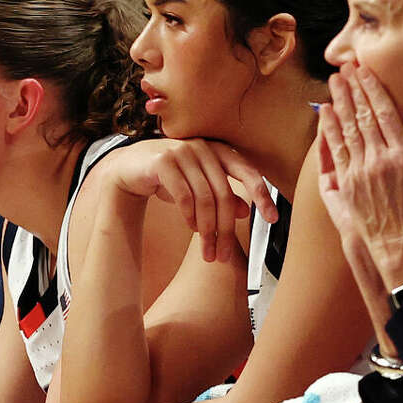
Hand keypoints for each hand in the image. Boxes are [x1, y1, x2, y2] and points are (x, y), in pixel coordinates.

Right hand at [101, 137, 276, 264]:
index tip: (273, 219)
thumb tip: (245, 211)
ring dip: (208, 230)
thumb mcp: (199, 188)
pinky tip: (192, 229)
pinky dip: (190, 217)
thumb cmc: (168, 178)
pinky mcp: (163, 161)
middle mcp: (203, 146)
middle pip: (224, 193)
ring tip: (208, 252)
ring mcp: (182, 151)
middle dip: (226, 229)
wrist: (129, 170)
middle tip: (224, 255)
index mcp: (218, 150)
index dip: (262, 195)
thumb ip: (222, 196)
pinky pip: (184, 196)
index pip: (247, 171)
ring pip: (204, 198)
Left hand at [316, 62, 402, 288]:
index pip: (385, 114)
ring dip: (339, 104)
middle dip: (353, 91)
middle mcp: (380, 160)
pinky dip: (329, 131)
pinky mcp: (348, 185)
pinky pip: (336, 152)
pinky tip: (325, 115)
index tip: (365, 72)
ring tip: (333, 83)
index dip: (373, 90)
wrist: (401, 247)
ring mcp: (361, 172)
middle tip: (345, 69)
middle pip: (363, 117)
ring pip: (347, 131)